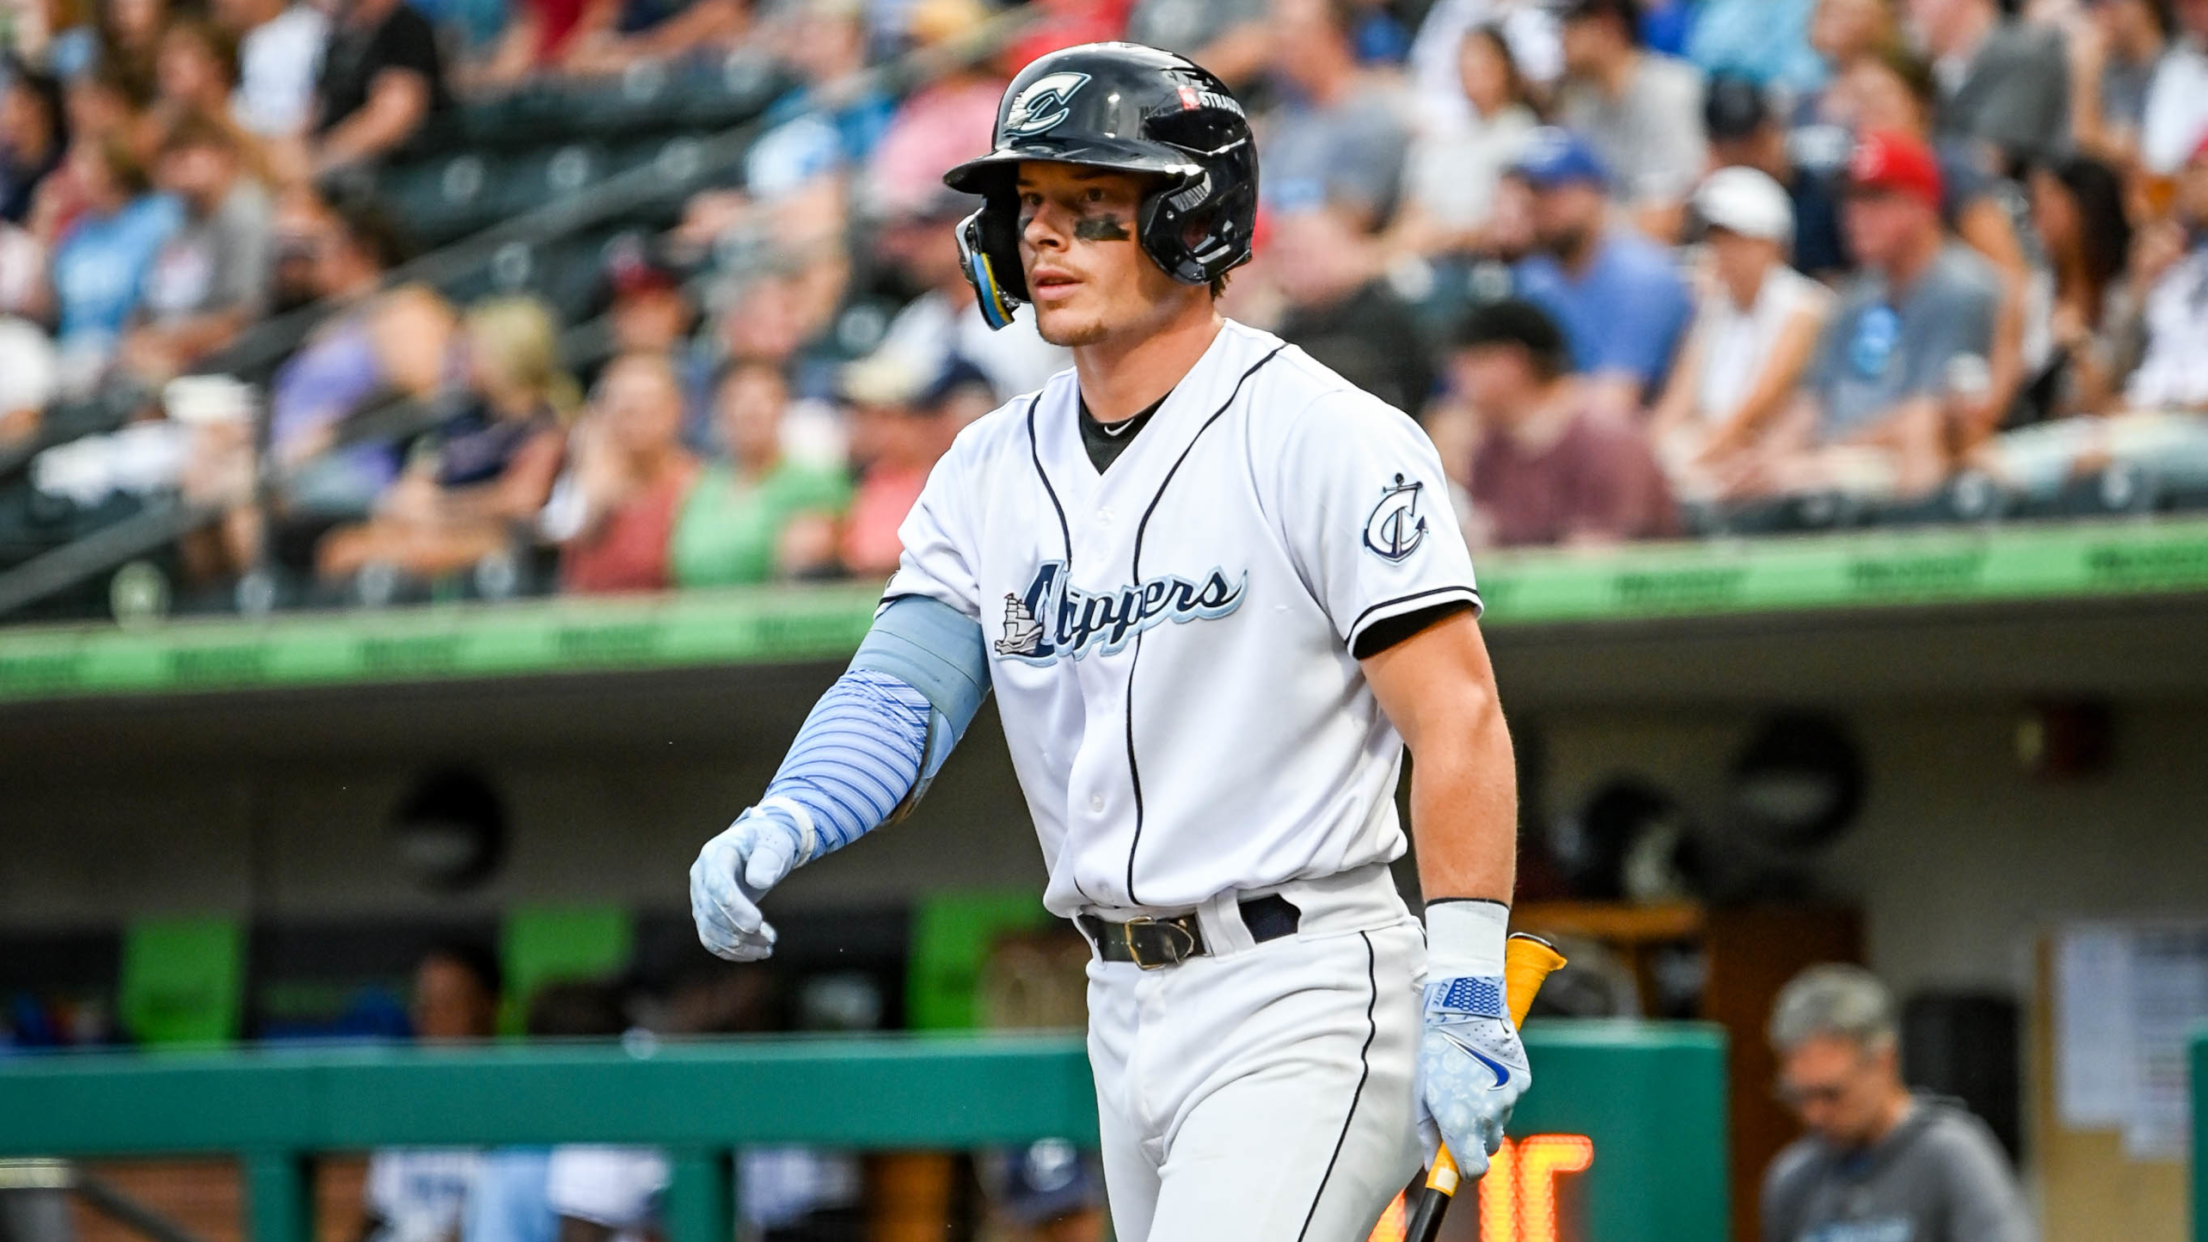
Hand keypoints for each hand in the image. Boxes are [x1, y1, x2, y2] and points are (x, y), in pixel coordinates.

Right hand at [689, 804, 810, 960]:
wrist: (759, 848)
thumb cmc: (769, 843)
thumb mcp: (775, 843)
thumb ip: (768, 859)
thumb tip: (759, 881)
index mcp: (716, 854)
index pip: (716, 884)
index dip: (733, 906)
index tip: (756, 923)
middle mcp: (701, 876)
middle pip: (712, 912)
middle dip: (741, 930)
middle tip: (771, 940)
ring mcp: (699, 896)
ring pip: (709, 929)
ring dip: (738, 945)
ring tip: (768, 948)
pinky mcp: (705, 913)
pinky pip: (710, 938)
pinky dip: (730, 952)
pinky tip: (754, 954)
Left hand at [1415, 976, 1530, 1178]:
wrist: (1466, 1012)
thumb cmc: (1437, 1053)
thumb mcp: (1423, 1095)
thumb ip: (1429, 1135)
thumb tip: (1433, 1164)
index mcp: (1461, 1123)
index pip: (1474, 1170)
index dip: (1465, 1170)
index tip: (1458, 1163)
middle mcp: (1488, 1116)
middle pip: (1488, 1148)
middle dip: (1475, 1139)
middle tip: (1460, 1114)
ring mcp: (1509, 1099)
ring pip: (1500, 1122)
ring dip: (1488, 1114)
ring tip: (1471, 1083)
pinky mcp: (1522, 1082)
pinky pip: (1511, 1099)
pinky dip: (1500, 1092)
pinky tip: (1486, 1070)